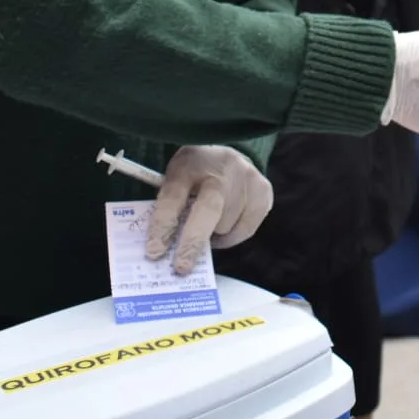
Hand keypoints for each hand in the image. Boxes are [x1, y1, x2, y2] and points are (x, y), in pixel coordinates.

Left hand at [145, 146, 273, 274]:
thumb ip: (171, 208)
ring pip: (227, 225)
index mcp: (189, 164)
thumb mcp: (176, 179)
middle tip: (182, 267)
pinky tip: (225, 225)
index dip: (163, 226)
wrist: (227, 150)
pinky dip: (232, 235)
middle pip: (208, 210)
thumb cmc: (193, 174)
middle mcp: (220, 168)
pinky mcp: (263, 190)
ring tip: (207, 227)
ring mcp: (246, 177)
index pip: (174, 196)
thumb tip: (165, 250)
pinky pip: (246, 229)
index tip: (154, 252)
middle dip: (193, 241)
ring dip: (214, 234)